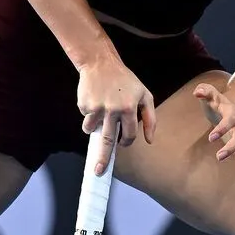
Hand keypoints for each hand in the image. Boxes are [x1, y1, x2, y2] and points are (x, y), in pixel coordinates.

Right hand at [77, 56, 156, 171]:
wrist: (100, 63)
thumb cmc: (126, 80)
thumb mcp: (144, 95)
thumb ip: (150, 119)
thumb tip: (149, 140)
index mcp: (128, 108)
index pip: (128, 135)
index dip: (126, 141)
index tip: (122, 143)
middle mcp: (112, 110)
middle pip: (107, 140)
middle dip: (102, 158)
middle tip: (98, 171)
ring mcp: (96, 107)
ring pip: (91, 129)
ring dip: (93, 128)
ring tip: (99, 111)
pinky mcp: (84, 105)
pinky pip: (86, 117)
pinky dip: (89, 113)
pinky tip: (95, 99)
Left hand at [194, 83, 234, 163]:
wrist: (226, 106)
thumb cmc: (215, 102)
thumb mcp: (209, 94)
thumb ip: (204, 91)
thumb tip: (197, 92)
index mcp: (231, 111)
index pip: (229, 119)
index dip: (222, 129)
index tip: (211, 138)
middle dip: (232, 146)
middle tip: (219, 156)